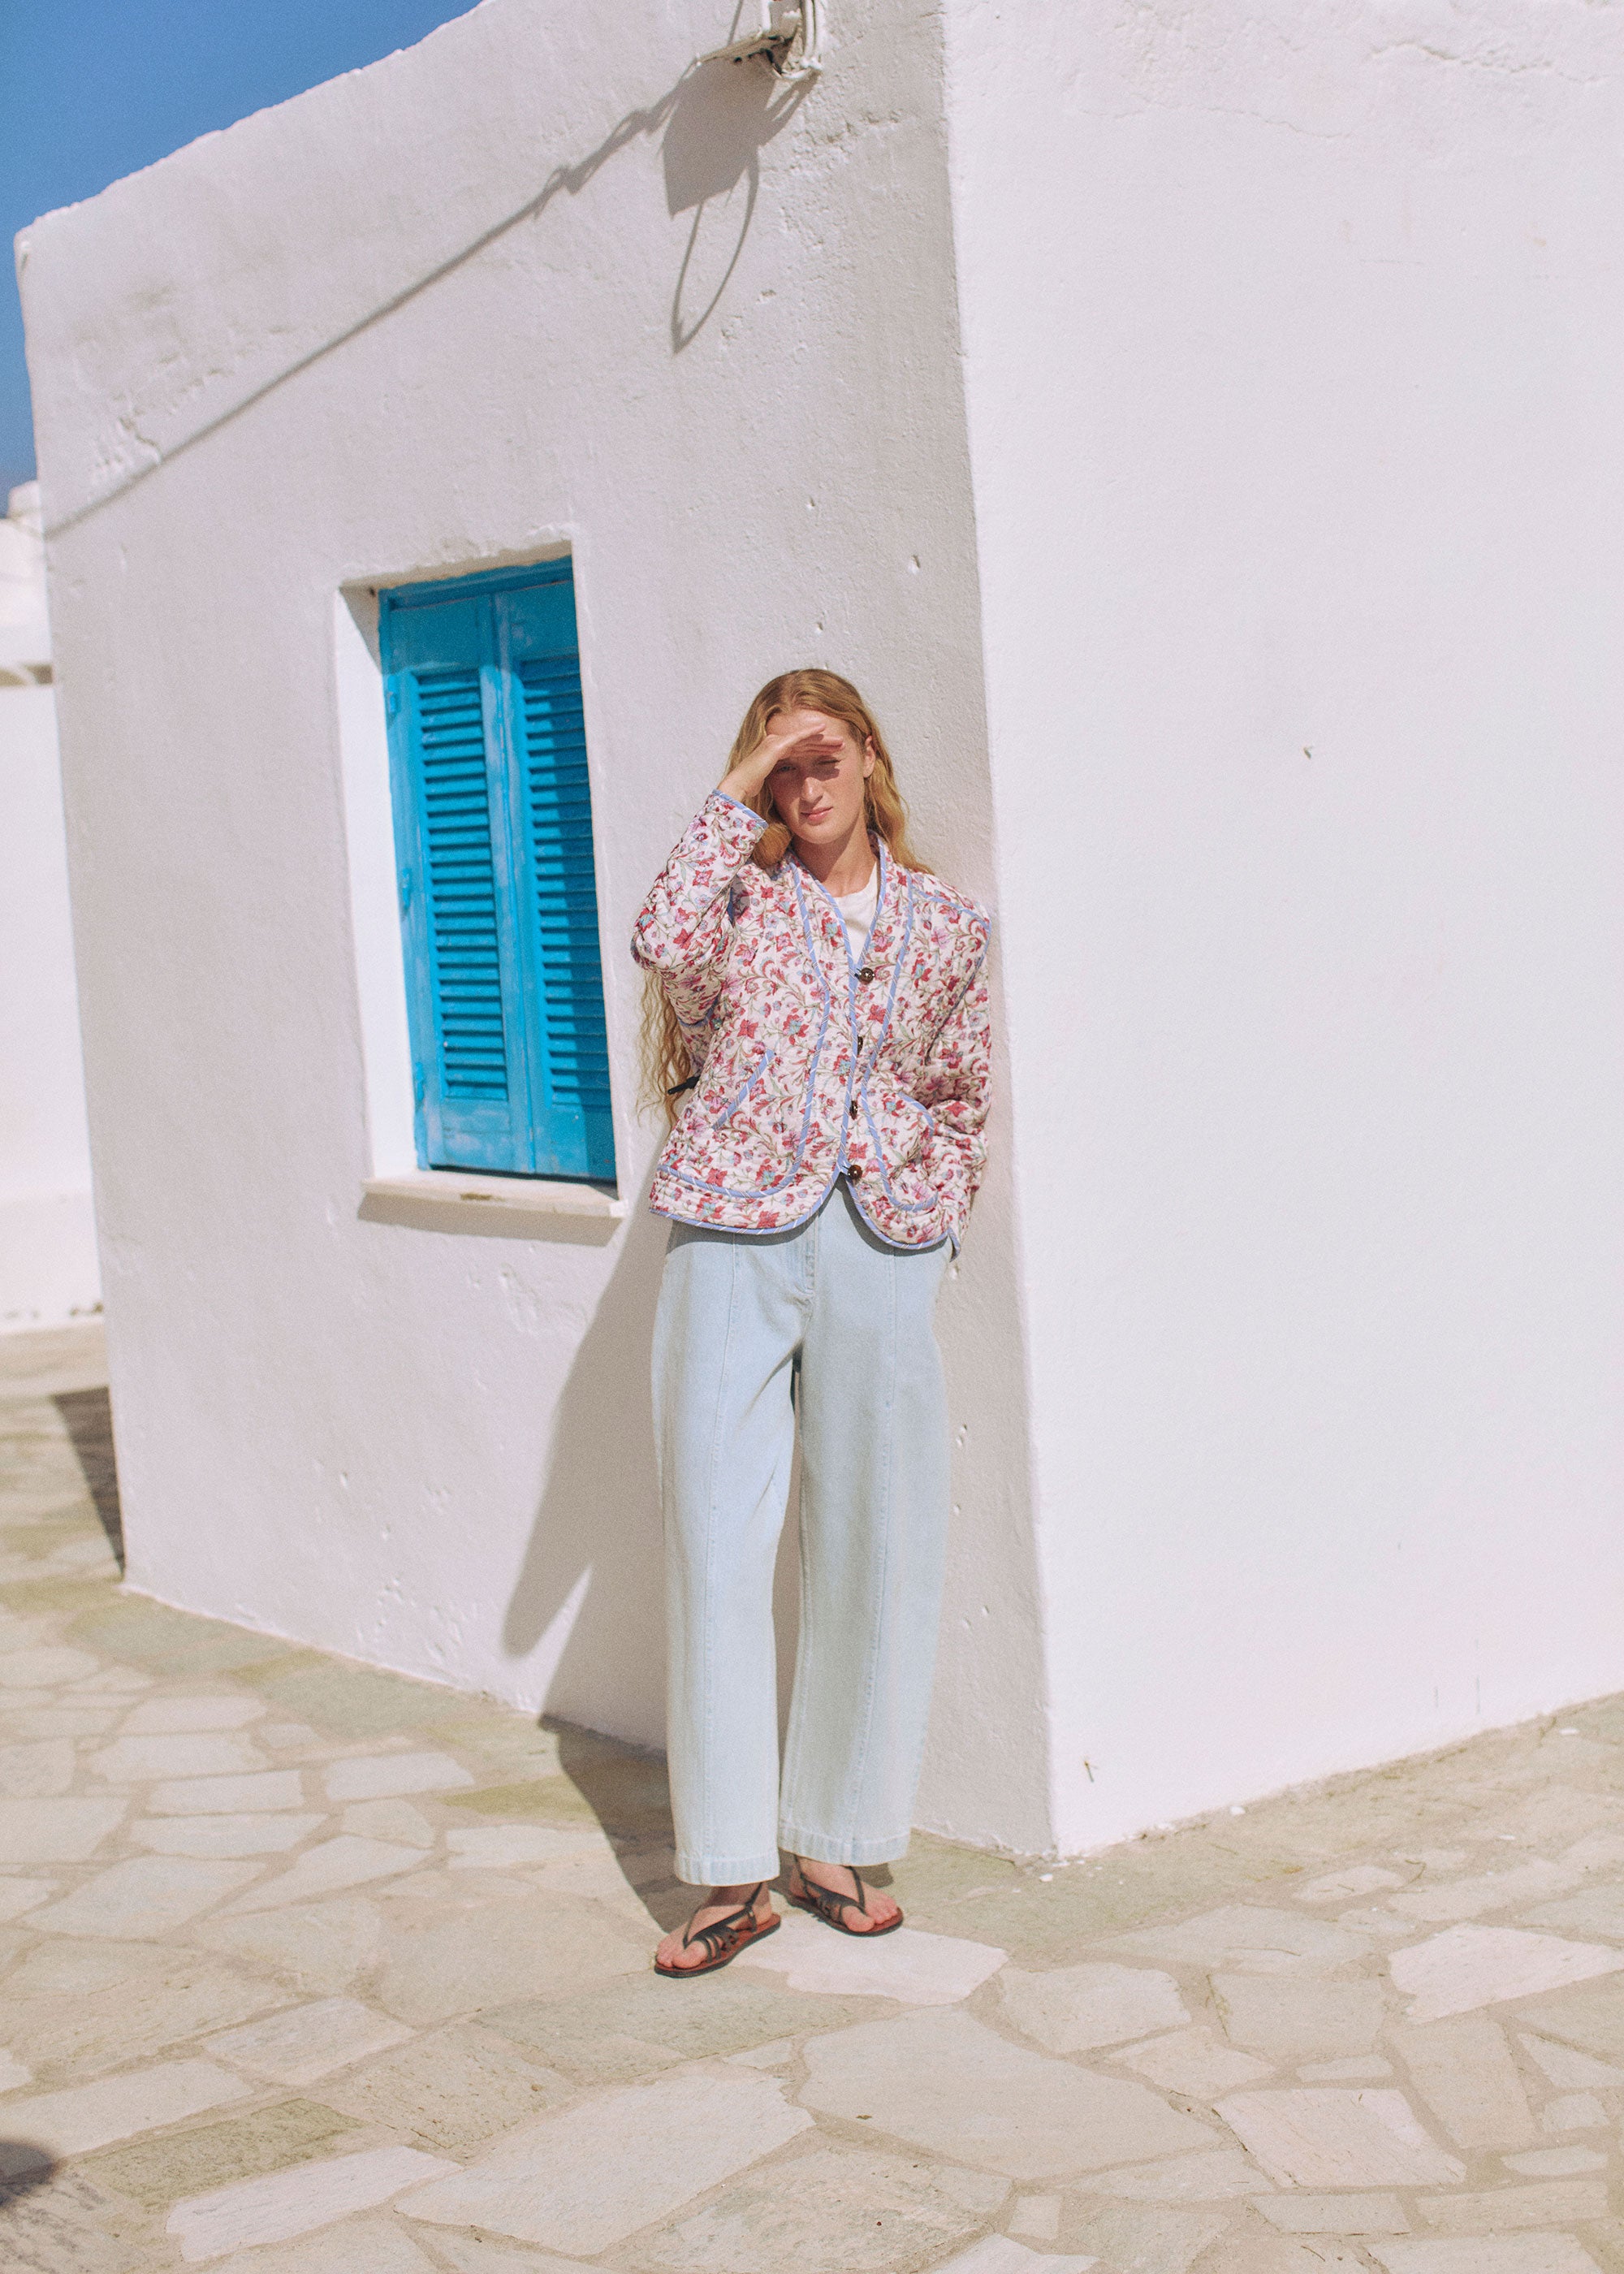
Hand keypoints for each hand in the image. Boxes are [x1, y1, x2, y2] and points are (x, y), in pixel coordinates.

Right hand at [719, 719, 844, 809]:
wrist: (739, 787)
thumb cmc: (752, 790)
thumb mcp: (773, 786)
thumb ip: (782, 785)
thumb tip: (793, 795)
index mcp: (777, 755)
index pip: (803, 751)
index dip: (819, 751)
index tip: (834, 754)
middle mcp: (776, 745)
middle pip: (806, 743)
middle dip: (825, 744)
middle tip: (842, 744)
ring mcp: (775, 742)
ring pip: (805, 739)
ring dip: (823, 739)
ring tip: (839, 740)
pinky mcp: (776, 744)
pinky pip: (797, 737)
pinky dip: (810, 732)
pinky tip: (823, 729)